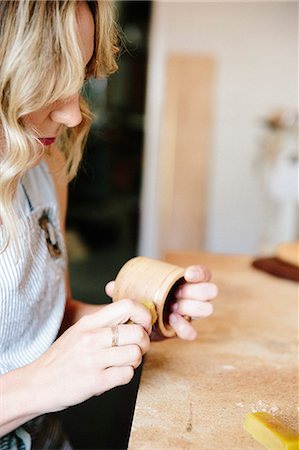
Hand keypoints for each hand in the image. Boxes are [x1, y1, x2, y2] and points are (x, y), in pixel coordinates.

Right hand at [30, 299, 151, 413]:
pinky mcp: (95, 381)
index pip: (127, 305)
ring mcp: (93, 359)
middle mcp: (91, 337)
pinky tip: (114, 375)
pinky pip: (127, 374)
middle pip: (138, 332)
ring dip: (135, 361)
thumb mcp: (79, 331)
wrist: (37, 383)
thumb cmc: (62, 357)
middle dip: (144, 342)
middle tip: (137, 348)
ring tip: (123, 363)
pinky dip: (125, 376)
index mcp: (89, 322)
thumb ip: (104, 323)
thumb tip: (136, 318)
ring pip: (136, 354)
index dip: (144, 314)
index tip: (143, 325)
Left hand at [105, 265, 217, 341]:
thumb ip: (123, 289)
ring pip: (205, 309)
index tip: (188, 274)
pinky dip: (184, 327)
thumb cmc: (138, 302)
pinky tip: (173, 321)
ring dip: (192, 308)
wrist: (135, 325)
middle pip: (208, 291)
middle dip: (200, 292)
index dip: (199, 273)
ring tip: (174, 309)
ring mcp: (189, 313)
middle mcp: (190, 297)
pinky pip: (191, 332)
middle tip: (183, 293)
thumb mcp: (133, 292)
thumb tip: (111, 287)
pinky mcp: (182, 330)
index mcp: (181, 282)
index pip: (202, 274)